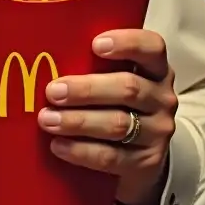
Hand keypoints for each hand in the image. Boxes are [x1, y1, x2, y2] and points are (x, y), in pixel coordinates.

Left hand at [38, 30, 177, 204]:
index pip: (152, 47)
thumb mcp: (114, 77)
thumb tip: (43, 52)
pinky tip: (58, 145)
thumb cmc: (116, 101)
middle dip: (86, 89)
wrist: (140, 150)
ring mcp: (158, 131)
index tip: (95, 44)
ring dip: (77, 121)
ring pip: (118, 124)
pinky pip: (111, 156)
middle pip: (128, 88)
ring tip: (47, 119)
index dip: (127, 43)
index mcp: (155, 68)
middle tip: (52, 91)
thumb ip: (92, 64)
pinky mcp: (147, 162)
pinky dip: (81, 150)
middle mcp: (162, 98)